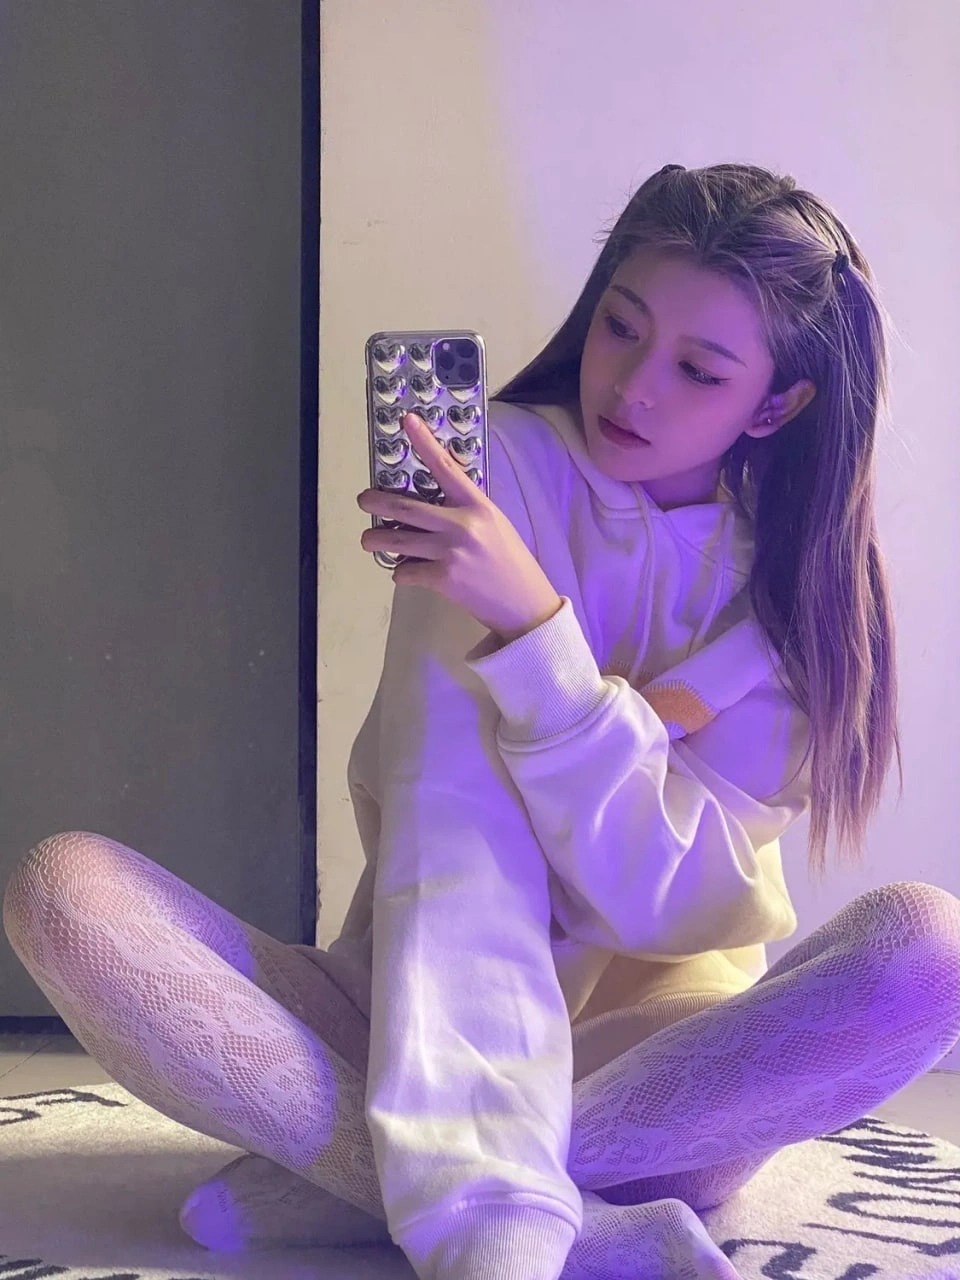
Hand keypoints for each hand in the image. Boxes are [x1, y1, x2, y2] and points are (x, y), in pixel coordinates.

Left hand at [357, 413, 562, 643]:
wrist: (524, 603)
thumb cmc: (508, 561)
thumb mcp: (493, 523)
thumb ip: (463, 508)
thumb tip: (425, 502)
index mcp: (477, 505)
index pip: (446, 466)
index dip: (424, 442)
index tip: (407, 421)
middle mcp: (462, 524)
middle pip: (404, 507)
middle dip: (376, 502)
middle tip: (363, 500)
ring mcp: (451, 552)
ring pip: (396, 540)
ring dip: (375, 540)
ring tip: (370, 540)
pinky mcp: (443, 578)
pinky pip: (404, 571)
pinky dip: (400, 572)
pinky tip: (408, 572)